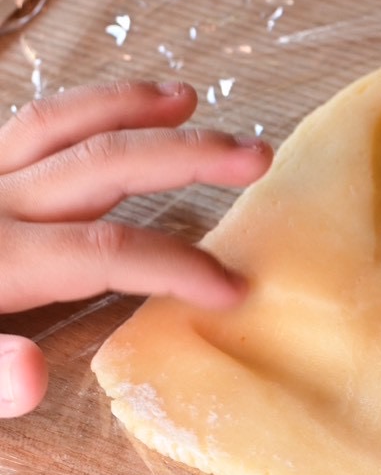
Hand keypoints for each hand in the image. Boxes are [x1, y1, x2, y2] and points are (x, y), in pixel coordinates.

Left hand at [0, 79, 271, 415]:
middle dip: (186, 157)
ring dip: (128, 108)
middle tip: (257, 155)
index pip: (105, 252)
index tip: (234, 288)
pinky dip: (77, 110)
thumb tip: (34, 376)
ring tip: (187, 98)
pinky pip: (28, 127)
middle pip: (103, 164)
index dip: (175, 265)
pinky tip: (108, 114)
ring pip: (58, 125)